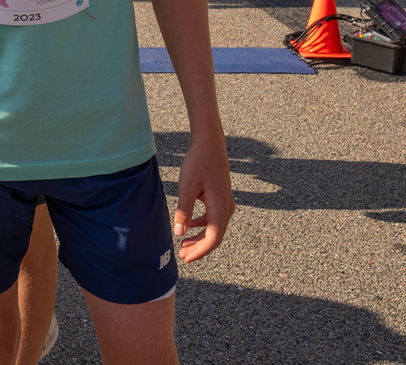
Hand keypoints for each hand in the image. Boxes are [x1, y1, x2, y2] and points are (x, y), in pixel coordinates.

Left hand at [173, 132, 233, 262]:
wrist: (209, 145)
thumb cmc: (198, 163)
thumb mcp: (186, 187)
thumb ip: (183, 210)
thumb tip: (179, 233)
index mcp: (220, 208)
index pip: (213, 239)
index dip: (200, 251)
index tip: (186, 259)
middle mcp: (226, 209)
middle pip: (214, 237)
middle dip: (199, 248)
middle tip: (182, 256)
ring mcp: (225, 204)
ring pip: (214, 229)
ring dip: (200, 238)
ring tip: (183, 245)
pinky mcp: (221, 199)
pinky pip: (213, 219)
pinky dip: (202, 226)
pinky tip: (190, 227)